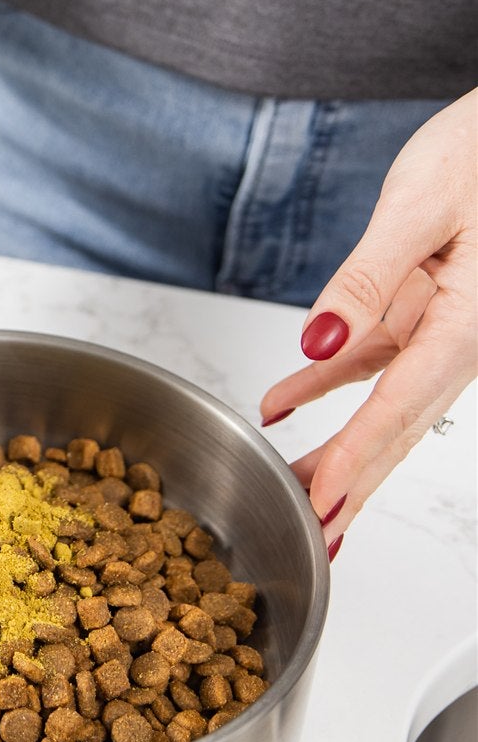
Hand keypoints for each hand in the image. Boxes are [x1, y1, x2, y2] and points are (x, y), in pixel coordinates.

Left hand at [259, 91, 476, 551]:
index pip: (400, 406)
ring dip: (340, 448)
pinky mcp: (426, 304)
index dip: (356, 461)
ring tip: (292, 490)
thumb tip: (320, 340)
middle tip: (311, 537)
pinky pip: (374, 357)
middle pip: (397, 424)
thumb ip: (367, 276)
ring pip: (385, 402)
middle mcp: (463, 337)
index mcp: (468, 323)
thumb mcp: (419, 205)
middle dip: (352, 483)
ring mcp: (446, 325)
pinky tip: (283, 404)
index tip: (321, 507)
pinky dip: (327, 383)